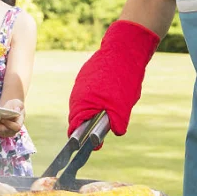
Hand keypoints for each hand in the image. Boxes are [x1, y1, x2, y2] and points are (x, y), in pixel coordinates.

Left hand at [0, 99, 23, 137]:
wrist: (10, 108)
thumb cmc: (15, 106)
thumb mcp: (17, 103)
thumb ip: (17, 107)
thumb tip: (16, 110)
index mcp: (19, 123)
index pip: (16, 127)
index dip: (10, 125)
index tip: (3, 119)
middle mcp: (12, 129)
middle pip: (5, 131)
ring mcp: (5, 131)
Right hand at [68, 20, 159, 137]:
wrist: (122, 50)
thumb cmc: (122, 81)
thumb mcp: (122, 108)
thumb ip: (116, 124)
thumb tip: (112, 133)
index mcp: (81, 104)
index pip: (74, 128)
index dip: (81, 139)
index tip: (92, 145)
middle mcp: (76, 94)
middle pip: (79, 116)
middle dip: (91, 123)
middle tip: (108, 124)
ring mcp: (80, 83)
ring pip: (84, 103)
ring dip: (95, 109)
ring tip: (112, 106)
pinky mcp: (86, 75)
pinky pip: (88, 91)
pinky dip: (97, 96)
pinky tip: (111, 92)